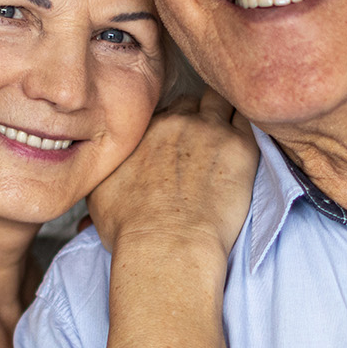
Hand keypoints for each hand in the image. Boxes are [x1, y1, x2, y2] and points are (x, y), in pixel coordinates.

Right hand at [87, 87, 257, 258]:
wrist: (165, 245)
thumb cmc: (131, 229)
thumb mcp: (98, 193)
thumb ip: (106, 170)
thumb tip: (105, 171)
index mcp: (144, 129)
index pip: (164, 111)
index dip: (171, 125)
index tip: (175, 142)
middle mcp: (176, 121)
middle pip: (192, 102)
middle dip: (197, 117)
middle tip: (202, 143)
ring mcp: (210, 130)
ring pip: (221, 102)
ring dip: (223, 116)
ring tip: (225, 142)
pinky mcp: (240, 147)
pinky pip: (247, 121)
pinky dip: (245, 129)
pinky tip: (242, 149)